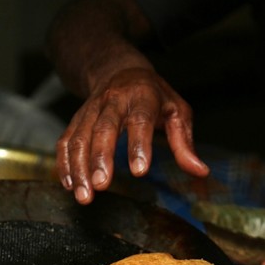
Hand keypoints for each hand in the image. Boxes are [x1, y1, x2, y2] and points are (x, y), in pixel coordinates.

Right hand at [56, 65, 209, 203]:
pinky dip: (64, 163)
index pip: (140, 120)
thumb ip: (184, 143)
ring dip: (78, 167)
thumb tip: (200, 171)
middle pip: (103, 128)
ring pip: (79, 136)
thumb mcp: (177, 110)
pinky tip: (68, 184)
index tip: (139, 171)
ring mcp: (91, 109)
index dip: (138, 144)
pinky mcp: (76, 119)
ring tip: (83, 194)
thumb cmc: (152, 95)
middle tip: (101, 185)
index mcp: (142, 96)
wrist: (118, 70)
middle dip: (100, 158)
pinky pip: (65, 140)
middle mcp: (112, 101)